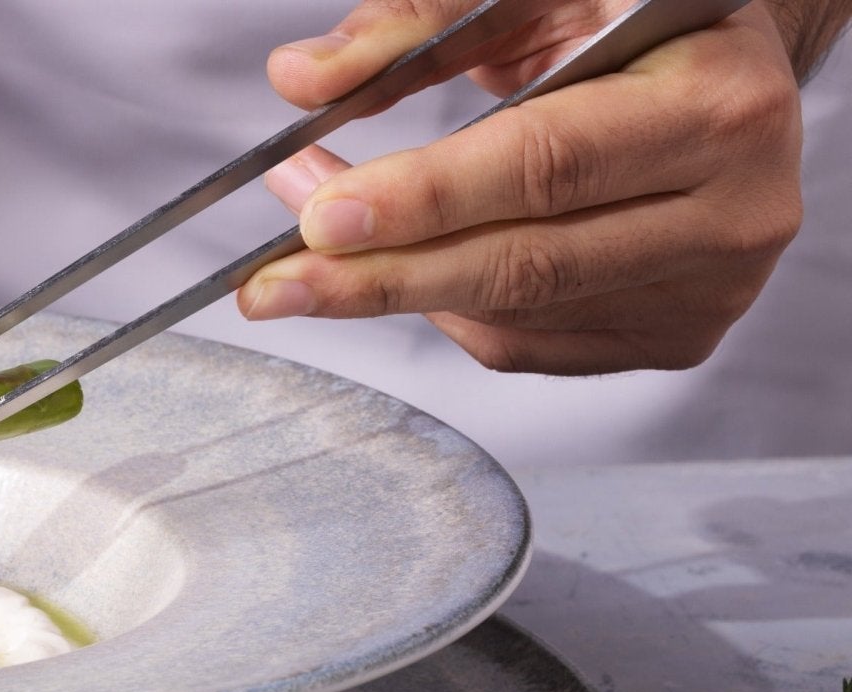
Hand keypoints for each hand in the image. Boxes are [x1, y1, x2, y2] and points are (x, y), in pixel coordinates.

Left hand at [236, 0, 804, 374]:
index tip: (319, 218)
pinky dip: (450, 309)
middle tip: (273, 283)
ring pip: (511, 315)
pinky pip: (524, 345)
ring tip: (317, 244)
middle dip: (378, 276)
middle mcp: (734, 207)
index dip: (424, 199)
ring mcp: (711, 289)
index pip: (545, 164)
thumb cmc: (623, 20)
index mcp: (717, 101)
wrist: (726, 72)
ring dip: (396, 288)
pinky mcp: (676, 337)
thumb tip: (300, 78)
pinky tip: (419, 262)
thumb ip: (415, 24)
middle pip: (523, 265)